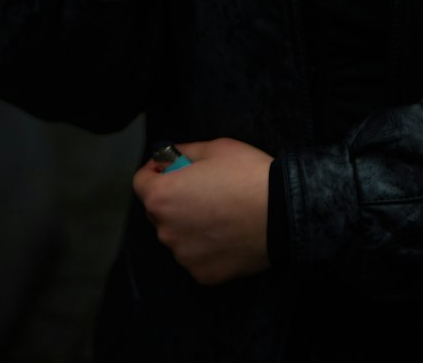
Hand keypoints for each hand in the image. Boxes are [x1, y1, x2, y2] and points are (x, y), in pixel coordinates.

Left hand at [133, 138, 272, 284]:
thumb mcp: (215, 147)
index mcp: (163, 196)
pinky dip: (206, 246)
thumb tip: (171, 158)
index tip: (171, 167)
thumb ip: (184, 152)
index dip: (154, 170)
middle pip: (160, 211)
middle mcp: (165, 230)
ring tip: (221, 213)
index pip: (140, 182)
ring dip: (190, 224)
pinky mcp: (202, 275)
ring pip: (179, 235)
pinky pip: (196, 256)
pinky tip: (229, 234)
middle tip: (204, 188)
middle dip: (174, 198)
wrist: (282, 213)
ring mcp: (183, 256)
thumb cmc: (246, 174)